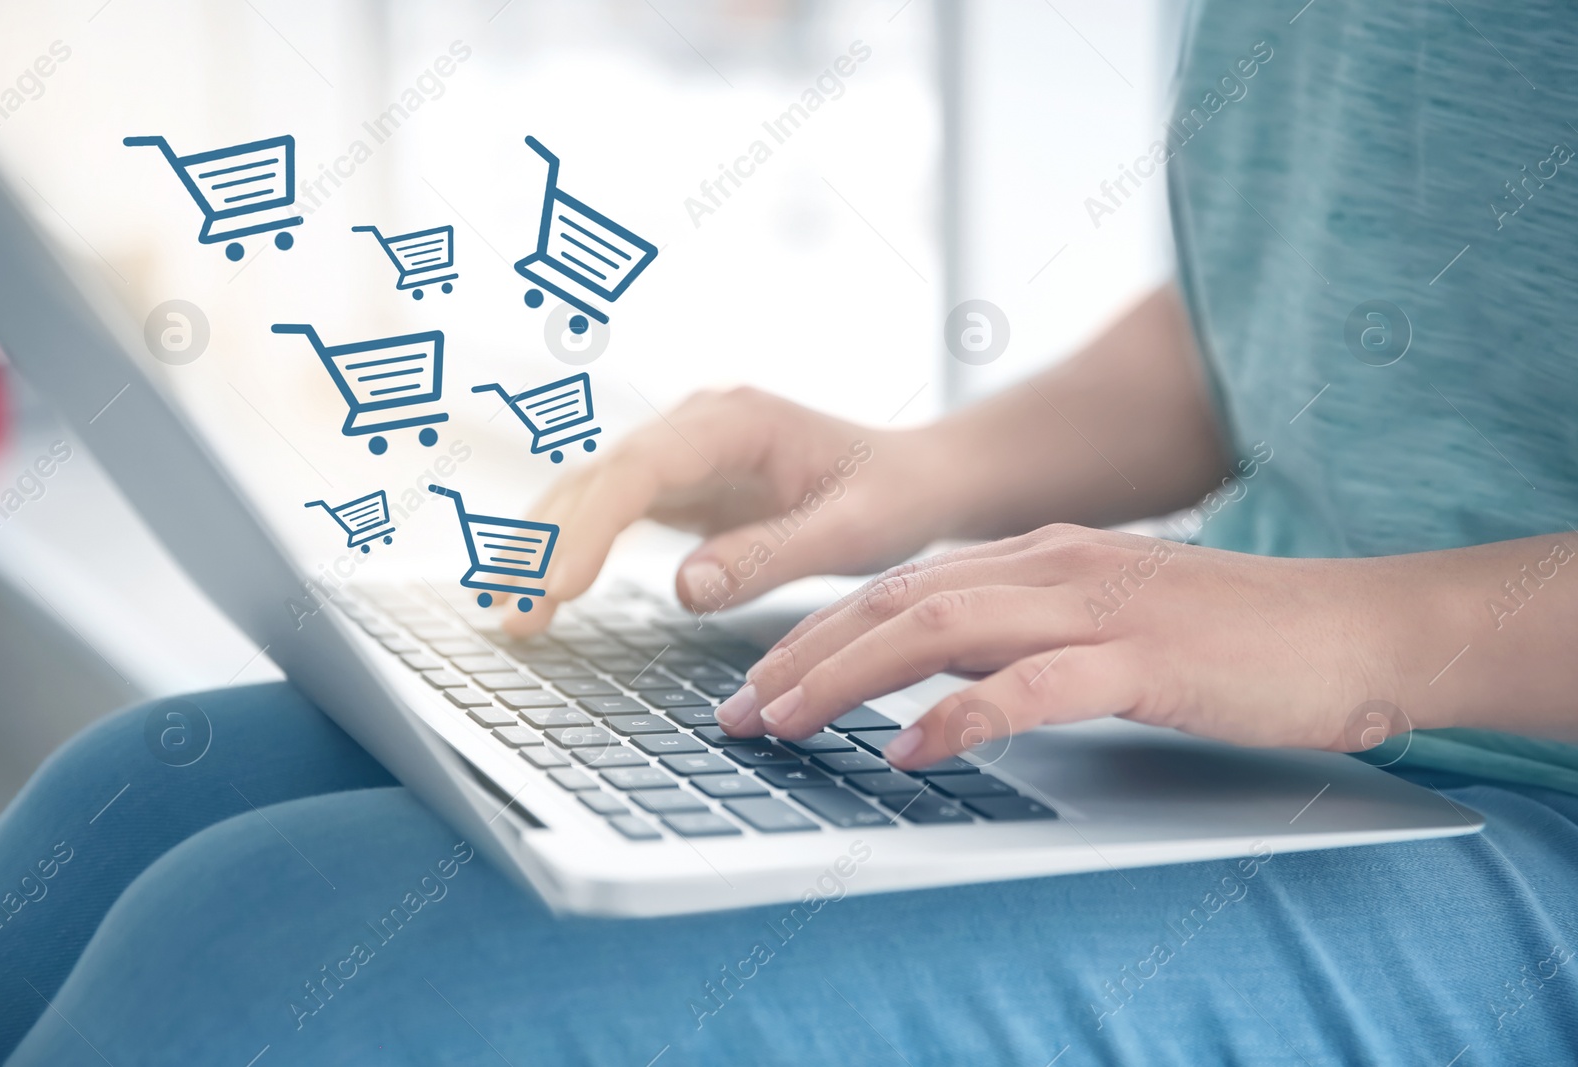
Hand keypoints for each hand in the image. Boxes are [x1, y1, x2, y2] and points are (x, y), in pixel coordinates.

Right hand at [501, 387, 955, 633]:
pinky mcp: (680, 483)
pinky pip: (610, 513)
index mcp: (735, 421)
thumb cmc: (893, 497)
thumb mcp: (851, 531)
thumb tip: (685, 588)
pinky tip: (540, 593)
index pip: (639, 469)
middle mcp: (697, 424)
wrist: (918, 478)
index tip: (560, 587)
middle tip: (512, 618)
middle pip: (598, 477)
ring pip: (591, 492)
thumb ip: (771, 555)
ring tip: (506, 613)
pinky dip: (571, 550)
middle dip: (548, 544)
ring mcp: (683, 451)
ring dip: (545, 547)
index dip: (590, 527)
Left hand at [715, 524, 1460, 767]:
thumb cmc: (1231, 637)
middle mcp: (1051, 565)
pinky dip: (960, 716)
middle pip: (894, 601)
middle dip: (801, 656)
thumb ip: (1024, 636)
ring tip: (787, 724)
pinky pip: (1031, 683)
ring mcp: (1095, 606)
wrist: (1354, 627)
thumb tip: (937, 682)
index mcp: (1038, 555)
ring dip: (847, 677)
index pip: (898, 588)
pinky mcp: (1142, 657)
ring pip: (937, 630)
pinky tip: (911, 751)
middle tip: (738, 713)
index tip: (757, 684)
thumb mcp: (1105, 623)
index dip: (815, 634)